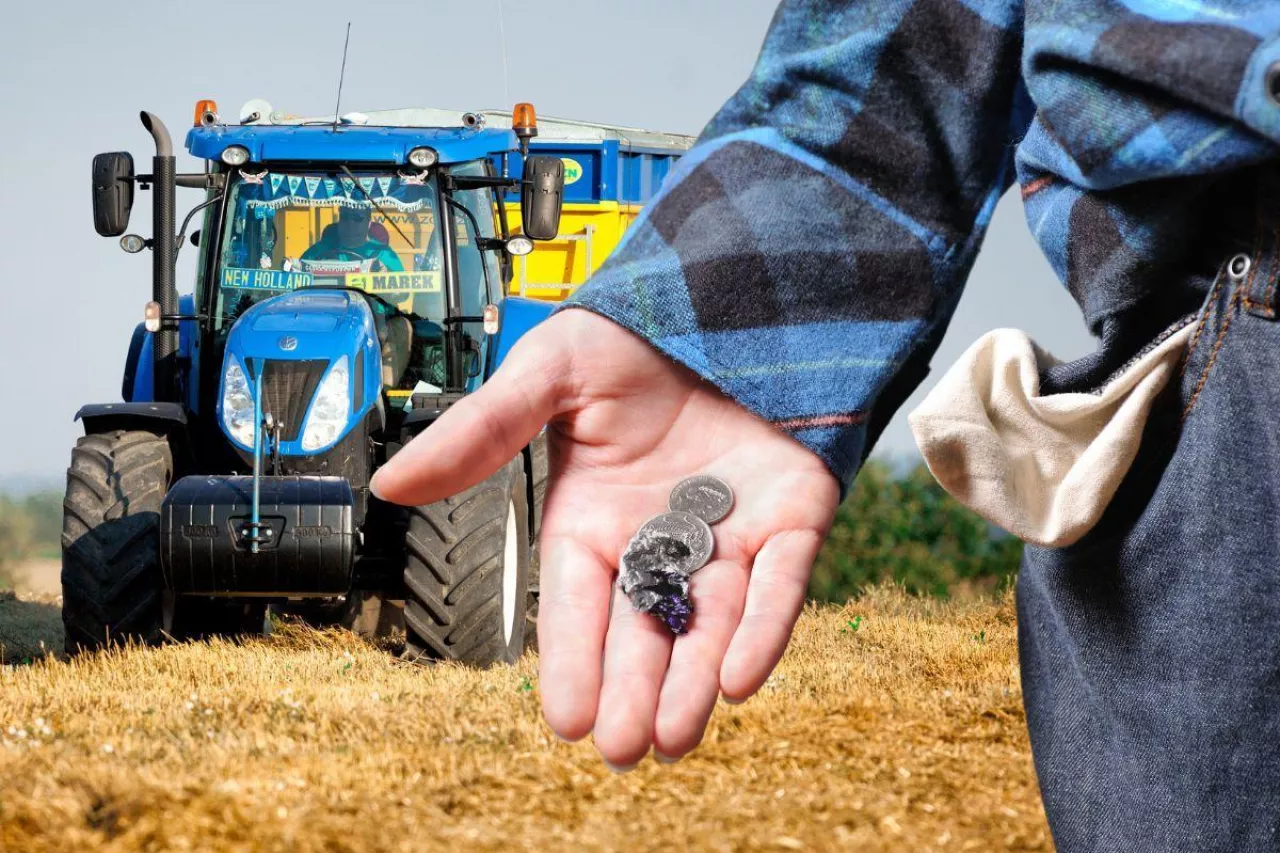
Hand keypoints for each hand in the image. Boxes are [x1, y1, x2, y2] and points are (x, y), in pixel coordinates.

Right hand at [371, 310, 839, 767]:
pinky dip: (765, 627)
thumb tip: (392, 483)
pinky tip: (742, 678)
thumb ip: (482, 433)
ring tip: (673, 737)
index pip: (577, 604)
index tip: (564, 719)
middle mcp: (660, 539)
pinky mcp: (790, 517)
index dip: (570, 659)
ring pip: (712, 621)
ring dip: (694, 680)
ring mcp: (729, 534)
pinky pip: (780, 581)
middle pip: (643, 628)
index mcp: (594, 517)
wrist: (720, 289)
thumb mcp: (546, 376)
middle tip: (620, 747)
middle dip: (632, 688)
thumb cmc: (627, 334)